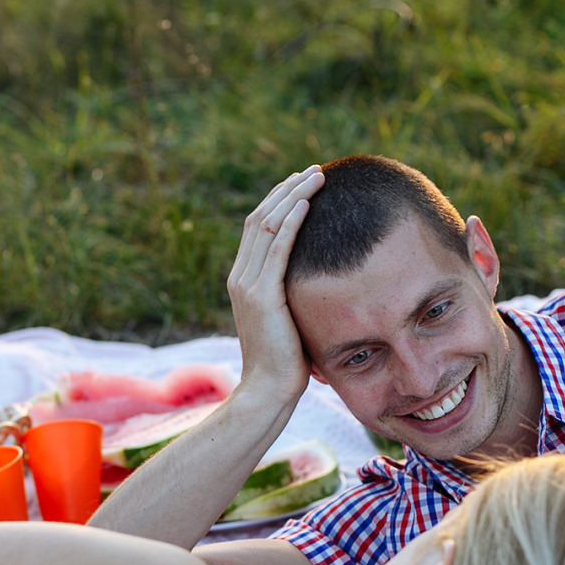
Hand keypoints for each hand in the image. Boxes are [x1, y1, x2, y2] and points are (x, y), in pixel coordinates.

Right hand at [226, 167, 323, 403]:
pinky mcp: (262, 296)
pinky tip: (307, 203)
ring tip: (315, 177)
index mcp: (244, 281)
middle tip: (314, 172)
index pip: (259, 229)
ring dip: (293, 197)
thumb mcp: (290, 320)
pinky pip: (277, 249)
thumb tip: (323, 283)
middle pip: (261, 219)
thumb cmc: (286, 364)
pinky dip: (292, 223)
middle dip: (287, 190)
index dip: (280, 202)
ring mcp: (248, 286)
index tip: (303, 185)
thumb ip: (296, 296)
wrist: (267, 392)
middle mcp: (241, 277)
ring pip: (268, 227)